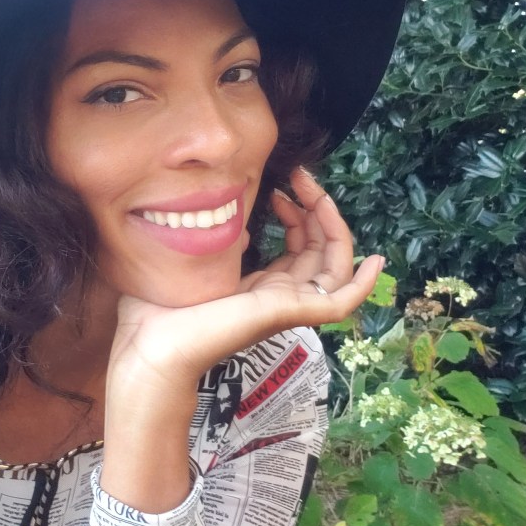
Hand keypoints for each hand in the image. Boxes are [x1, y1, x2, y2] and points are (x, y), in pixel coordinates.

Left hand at [100, 168, 382, 510]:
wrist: (149, 348)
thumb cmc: (158, 312)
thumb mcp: (196, 264)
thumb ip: (220, 245)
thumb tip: (244, 228)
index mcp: (260, 289)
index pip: (300, 248)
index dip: (299, 213)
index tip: (282, 185)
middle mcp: (279, 298)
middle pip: (321, 251)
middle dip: (316, 208)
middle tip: (300, 177)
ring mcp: (287, 308)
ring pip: (334, 268)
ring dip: (333, 226)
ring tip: (314, 192)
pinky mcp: (289, 314)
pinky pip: (339, 303)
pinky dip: (362, 285)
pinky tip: (375, 260)